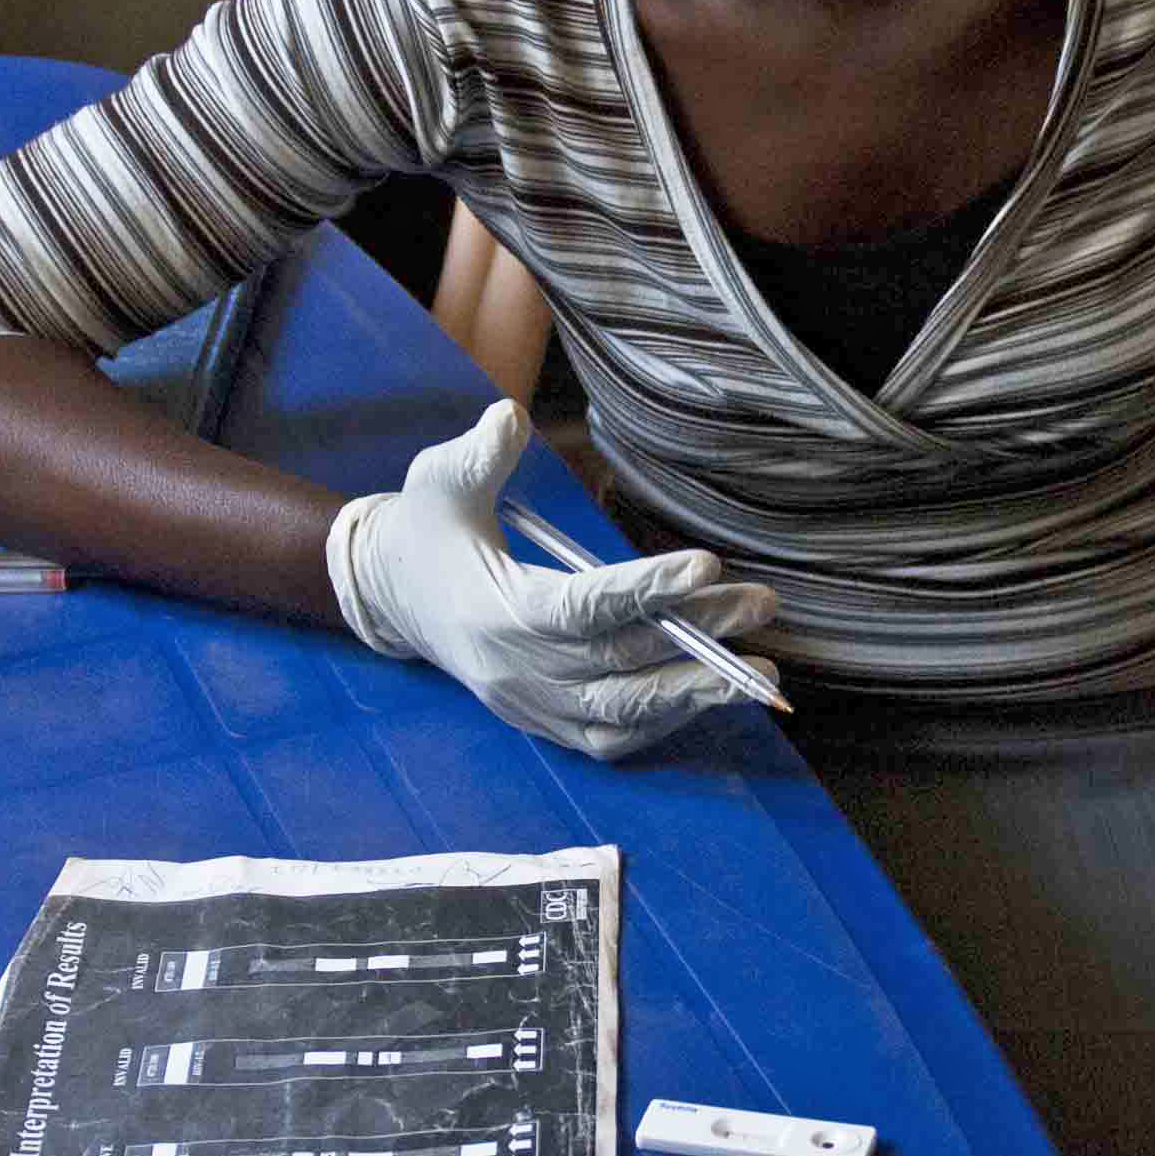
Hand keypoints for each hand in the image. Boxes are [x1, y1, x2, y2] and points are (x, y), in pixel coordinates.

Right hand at [325, 401, 780, 758]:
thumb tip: (511, 418)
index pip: (582, 607)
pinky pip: (609, 737)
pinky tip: (707, 692)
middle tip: (760, 604)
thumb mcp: (438, 480)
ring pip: (623, 713)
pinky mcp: (541, 721)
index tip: (706, 565)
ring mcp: (530, 703)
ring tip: (758, 666)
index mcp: (495, 611)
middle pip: (620, 661)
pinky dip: (662, 722)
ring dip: (695, 691)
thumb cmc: (427, 529)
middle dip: (697, 633)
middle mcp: (516, 670)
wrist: (393, 593)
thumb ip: (477, 453)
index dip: (646, 589)